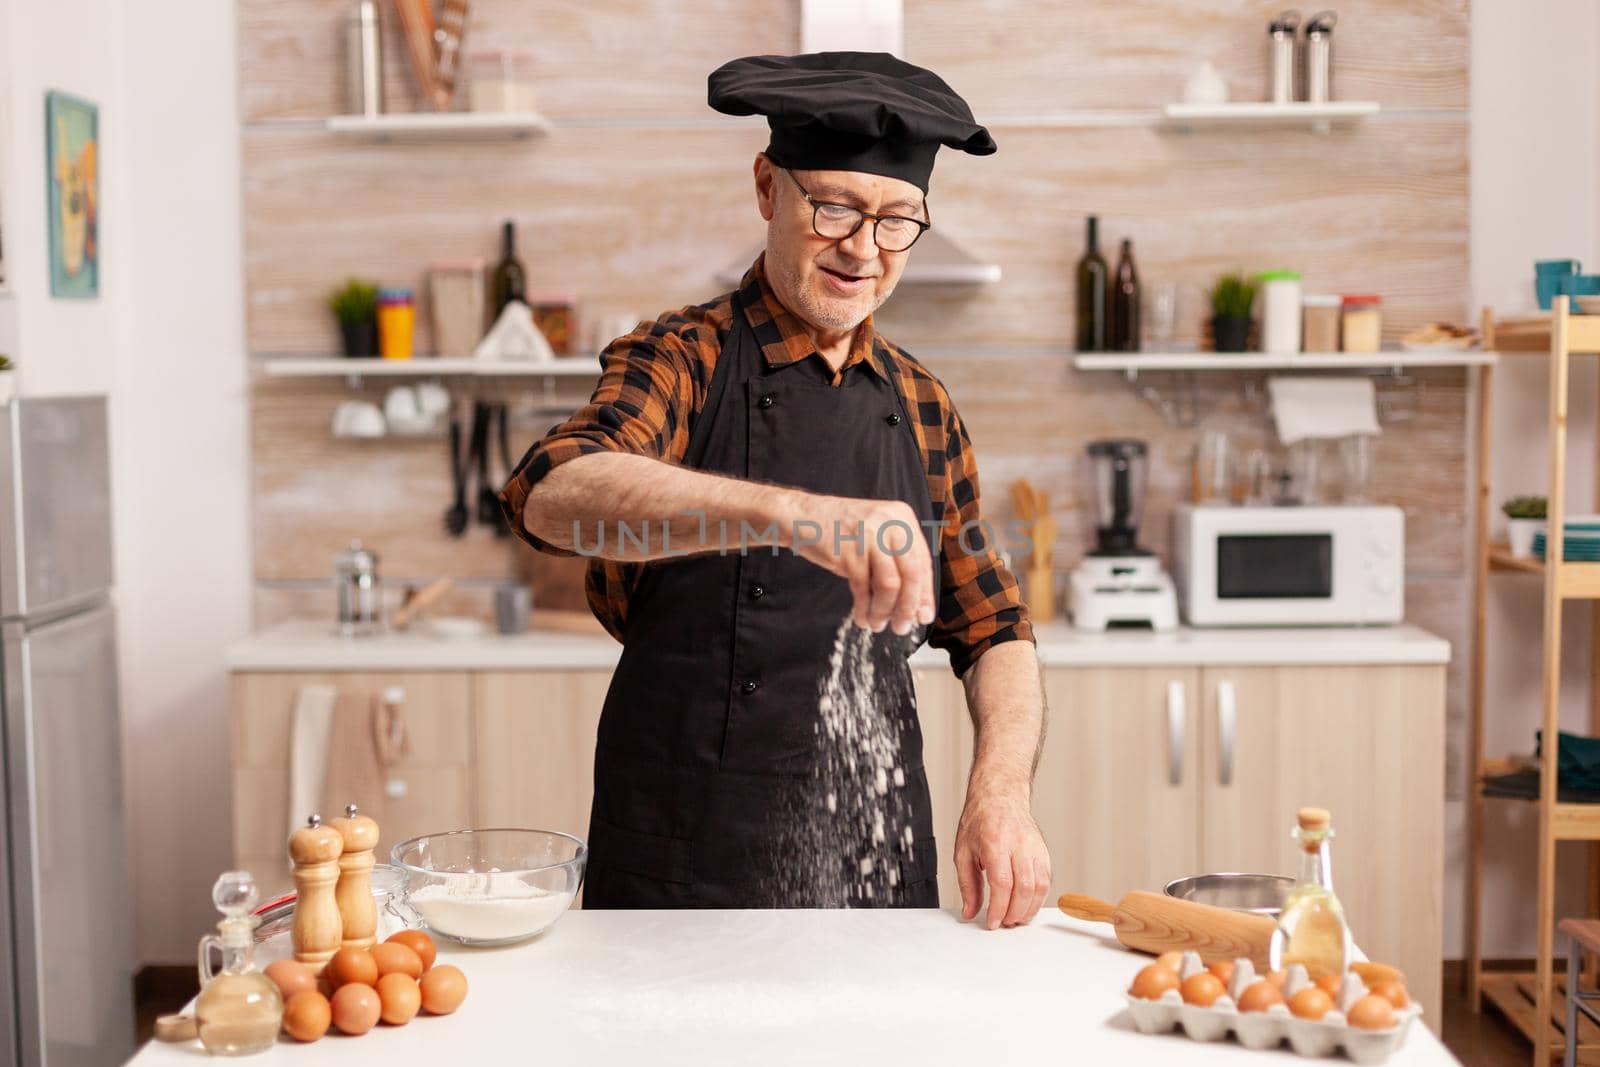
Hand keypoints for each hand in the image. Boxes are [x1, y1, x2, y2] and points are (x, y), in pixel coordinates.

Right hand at [786, 492, 934, 634]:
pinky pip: (863, 588)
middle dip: (908, 607)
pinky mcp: (849, 551)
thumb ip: (895, 561)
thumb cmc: (839, 530)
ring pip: (890, 584)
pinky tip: (862, 618)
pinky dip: (864, 608)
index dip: (924, 593)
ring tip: (877, 624)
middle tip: (902, 627)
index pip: (923, 562)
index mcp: (902, 517)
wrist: (800, 516)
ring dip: (884, 610)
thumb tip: (914, 604)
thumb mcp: (876, 537)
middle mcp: (891, 523)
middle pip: (912, 574)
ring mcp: (870, 536)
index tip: (923, 616)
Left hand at [954, 785, 1050, 929]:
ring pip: (1040, 886)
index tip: (992, 922)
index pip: (1002, 884)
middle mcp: (1018, 845)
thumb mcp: (963, 851)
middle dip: (1014, 913)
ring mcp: (1034, 847)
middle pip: (1023, 888)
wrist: (999, 797)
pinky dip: (1039, 898)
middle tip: (1004, 923)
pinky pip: (1047, 880)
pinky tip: (1027, 905)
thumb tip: (970, 912)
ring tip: (1015, 918)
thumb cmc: (980, 821)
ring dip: (1029, 909)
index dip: (999, 908)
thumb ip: (967, 885)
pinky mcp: (1044, 851)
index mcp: (995, 843)